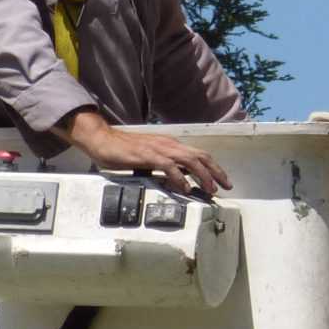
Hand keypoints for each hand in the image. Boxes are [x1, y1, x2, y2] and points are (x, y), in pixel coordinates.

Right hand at [59, 109, 230, 196]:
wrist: (103, 139)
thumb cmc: (124, 150)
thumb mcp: (149, 158)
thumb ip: (164, 166)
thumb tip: (177, 180)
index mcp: (170, 145)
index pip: (199, 154)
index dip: (213, 167)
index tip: (223, 181)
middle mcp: (169, 145)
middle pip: (200, 156)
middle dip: (216, 171)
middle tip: (226, 186)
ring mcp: (159, 149)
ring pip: (189, 160)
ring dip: (202, 175)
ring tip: (210, 189)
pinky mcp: (148, 155)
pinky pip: (168, 166)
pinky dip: (179, 177)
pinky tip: (185, 187)